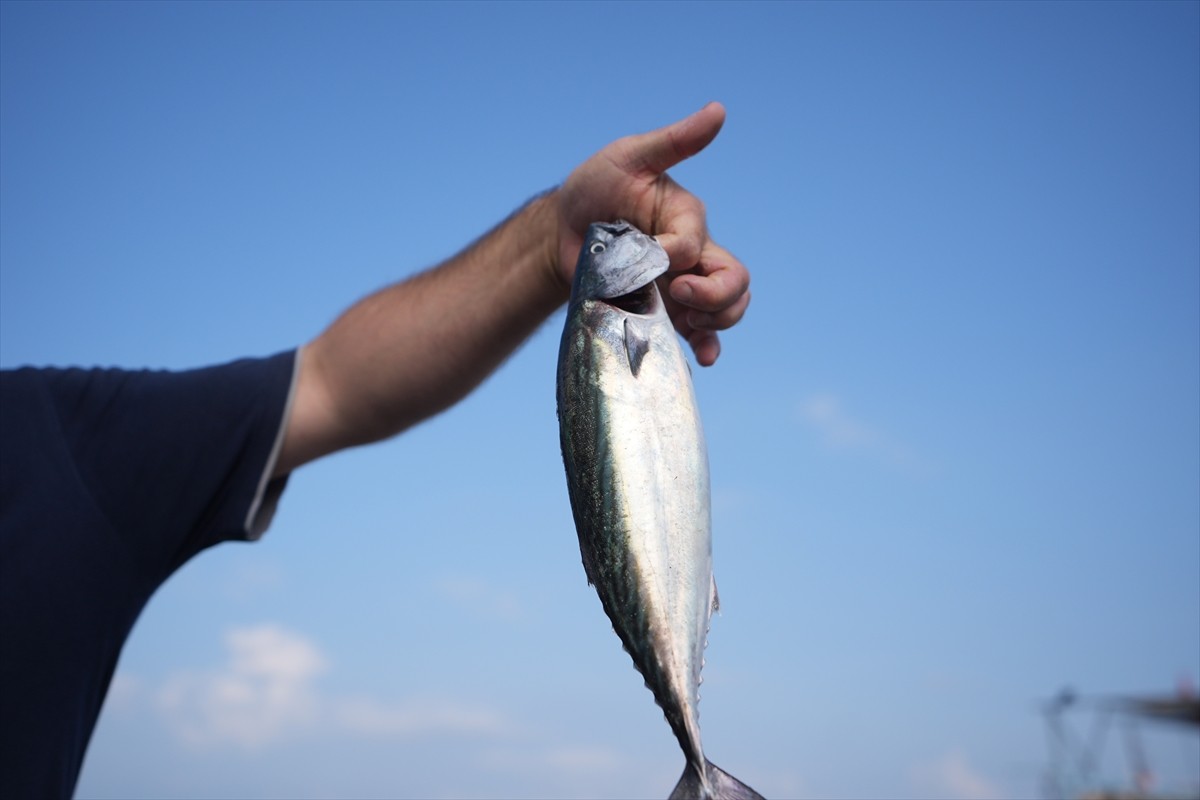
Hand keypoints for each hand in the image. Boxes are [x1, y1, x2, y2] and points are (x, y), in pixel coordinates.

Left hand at [555, 102, 750, 365]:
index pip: (697, 246)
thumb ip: (675, 142)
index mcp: (688, 220)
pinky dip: (708, 347)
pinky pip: (701, 334)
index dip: (676, 256)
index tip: (646, 253)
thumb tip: (719, 111)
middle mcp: (694, 255)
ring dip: (715, 322)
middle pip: (735, 282)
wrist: (562, 230)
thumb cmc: (594, 187)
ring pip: (728, 309)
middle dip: (715, 297)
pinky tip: (702, 357)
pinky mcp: (666, 311)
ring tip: (687, 323)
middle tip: (678, 297)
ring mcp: (683, 286)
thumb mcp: (630, 156)